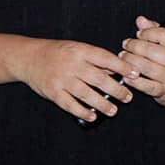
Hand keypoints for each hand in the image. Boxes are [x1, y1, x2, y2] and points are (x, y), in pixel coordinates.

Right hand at [16, 38, 134, 121]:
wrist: (29, 58)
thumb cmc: (59, 53)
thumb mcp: (79, 49)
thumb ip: (97, 58)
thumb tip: (119, 68)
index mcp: (81, 51)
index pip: (106, 58)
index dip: (122, 67)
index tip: (135, 74)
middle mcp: (72, 65)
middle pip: (98, 78)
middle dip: (116, 89)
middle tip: (128, 97)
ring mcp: (61, 79)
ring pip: (85, 94)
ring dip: (102, 104)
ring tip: (114, 111)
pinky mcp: (52, 92)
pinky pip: (69, 104)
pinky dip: (81, 111)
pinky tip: (92, 116)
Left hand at [119, 16, 164, 115]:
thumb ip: (158, 31)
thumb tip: (141, 20)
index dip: (148, 32)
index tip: (139, 33)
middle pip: (151, 51)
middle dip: (134, 46)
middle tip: (127, 44)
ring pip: (145, 66)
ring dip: (130, 60)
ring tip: (124, 57)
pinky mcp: (163, 91)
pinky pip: (144, 85)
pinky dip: (133, 79)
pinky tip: (127, 74)